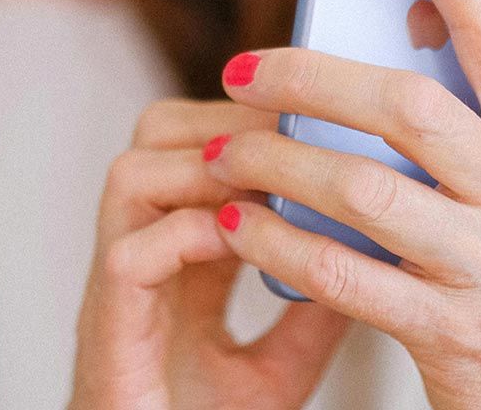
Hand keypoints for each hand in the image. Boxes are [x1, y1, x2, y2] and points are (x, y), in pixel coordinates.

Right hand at [69, 99, 351, 409]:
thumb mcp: (278, 364)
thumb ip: (311, 306)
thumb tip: (371, 251)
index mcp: (176, 247)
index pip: (196, 144)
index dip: (245, 120)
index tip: (304, 115)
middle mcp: (142, 246)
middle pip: (154, 135)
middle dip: (221, 122)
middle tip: (284, 134)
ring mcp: (120, 282)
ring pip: (131, 176)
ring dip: (201, 167)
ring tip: (262, 182)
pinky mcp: (109, 326)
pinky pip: (131, 255)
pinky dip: (185, 236)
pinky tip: (234, 239)